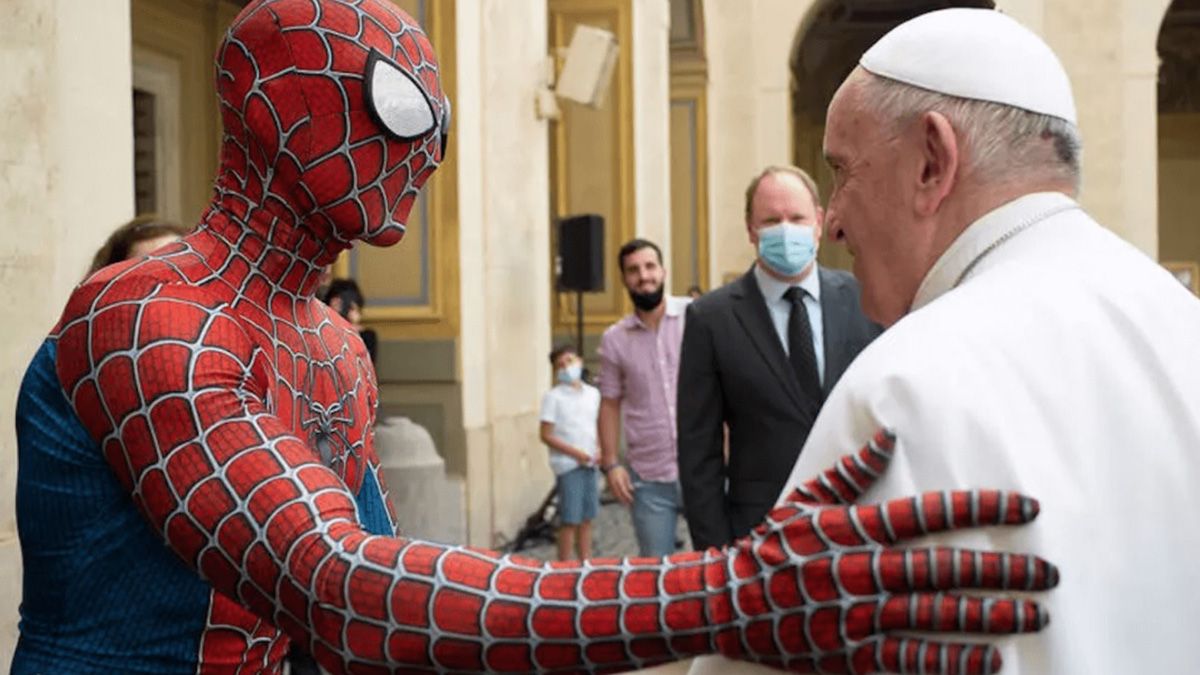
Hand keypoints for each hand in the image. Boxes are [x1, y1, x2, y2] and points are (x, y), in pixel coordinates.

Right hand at [605, 464, 633, 505]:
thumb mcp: (626, 475)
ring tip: (625, 504)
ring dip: (620, 500)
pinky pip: (613, 494)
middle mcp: (614, 485)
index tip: (632, 500)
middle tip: (629, 505)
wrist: (611, 466)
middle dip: (624, 501)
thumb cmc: (620, 470)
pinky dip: (617, 498)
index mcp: (619, 481)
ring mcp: (611, 486)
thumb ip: (628, 483)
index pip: (624, 491)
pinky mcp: (610, 487)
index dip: (628, 496)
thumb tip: (632, 490)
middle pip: (619, 495)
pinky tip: (620, 500)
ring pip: (616, 495)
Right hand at [710, 428, 1058, 673]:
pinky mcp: (854, 655)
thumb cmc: (768, 547)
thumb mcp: (804, 499)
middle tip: (1049, 573)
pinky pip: (914, 660)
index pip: (931, 513)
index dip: (982, 508)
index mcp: (854, 528)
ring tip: (1036, 614)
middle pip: (947, 567)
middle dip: (1004, 569)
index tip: (1027, 508)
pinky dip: (955, 660)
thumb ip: (850, 471)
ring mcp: (860, 616)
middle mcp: (863, 570)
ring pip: (939, 614)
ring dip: (993, 614)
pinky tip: (992, 659)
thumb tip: (889, 436)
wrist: (726, 603)